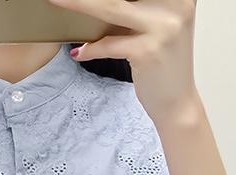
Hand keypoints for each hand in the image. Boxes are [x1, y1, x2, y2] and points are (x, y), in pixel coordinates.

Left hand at [46, 0, 198, 123]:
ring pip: (111, 8)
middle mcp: (176, 5)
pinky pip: (109, 44)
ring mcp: (163, 27)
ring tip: (57, 2)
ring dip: (79, 5)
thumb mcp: (156, 27)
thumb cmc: (162, 65)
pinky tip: (80, 53)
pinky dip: (91, 49)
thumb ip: (136, 8)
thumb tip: (95, 3)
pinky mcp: (148, 51)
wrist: (177, 104)